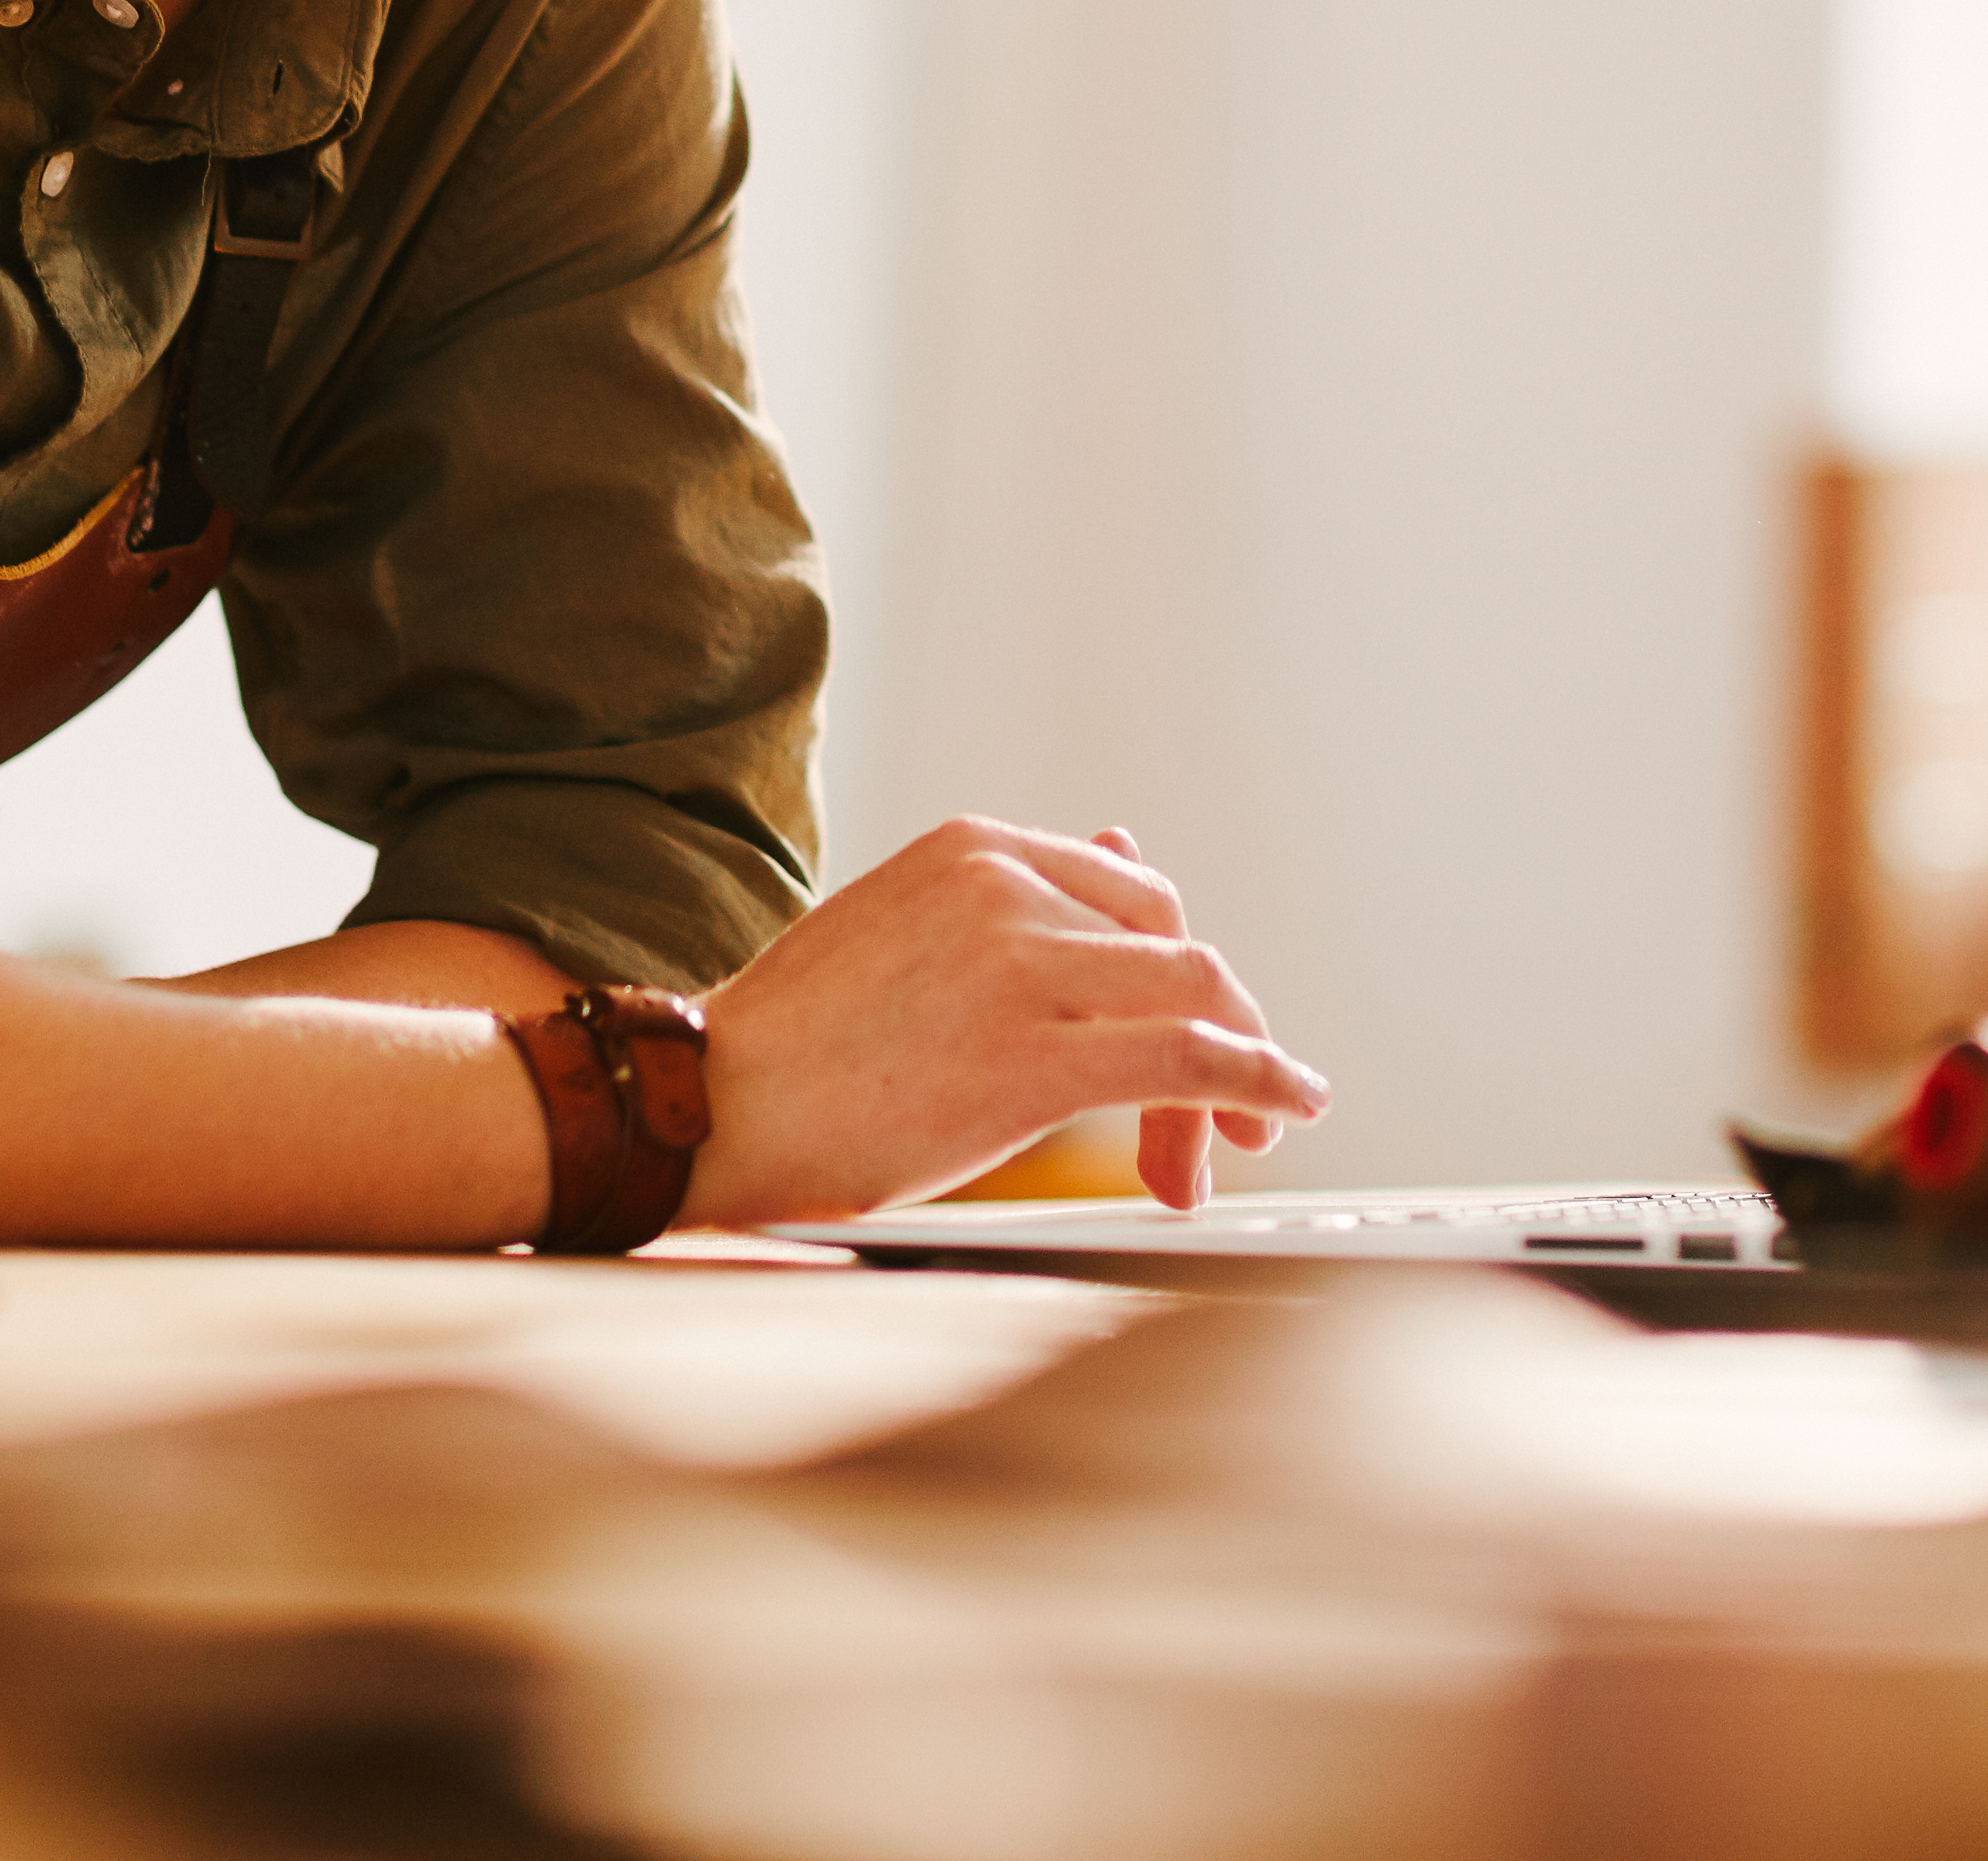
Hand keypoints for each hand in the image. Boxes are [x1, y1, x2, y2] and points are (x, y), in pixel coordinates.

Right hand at [675, 815, 1325, 1228]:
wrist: (706, 1103)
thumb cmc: (801, 1042)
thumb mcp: (913, 929)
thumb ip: (1022, 898)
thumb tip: (1127, 842)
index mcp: (977, 847)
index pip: (1134, 894)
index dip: (1179, 977)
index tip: (1188, 1051)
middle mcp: (1007, 885)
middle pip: (1177, 943)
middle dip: (1218, 1029)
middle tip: (1220, 1123)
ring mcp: (1021, 963)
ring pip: (1196, 997)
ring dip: (1234, 1077)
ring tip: (1231, 1145)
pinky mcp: (1032, 1056)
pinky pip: (1188, 1058)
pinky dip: (1256, 1081)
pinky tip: (1281, 1109)